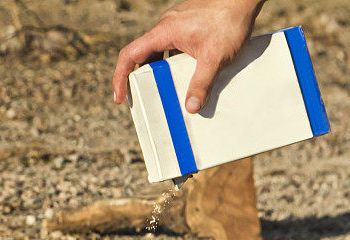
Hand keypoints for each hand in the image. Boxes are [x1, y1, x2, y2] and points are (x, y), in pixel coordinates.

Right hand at [112, 0, 265, 112]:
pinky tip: (184, 71)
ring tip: (163, 87)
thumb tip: (191, 108)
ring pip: (157, 49)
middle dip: (138, 77)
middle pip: (141, 54)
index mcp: (163, 32)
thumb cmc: (229, 21)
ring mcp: (175, 23)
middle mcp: (164, 26)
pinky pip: (170, 44)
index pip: (130, 55)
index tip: (120, 96)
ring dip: (157, 69)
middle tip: (141, 97)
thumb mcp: (214, 57)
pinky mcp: (186, 23)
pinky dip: (170, 60)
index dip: (120, 77)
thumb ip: (201, 83)